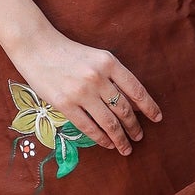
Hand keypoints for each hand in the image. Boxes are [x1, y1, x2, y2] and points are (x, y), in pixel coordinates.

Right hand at [11, 25, 161, 154]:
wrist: (37, 47)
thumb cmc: (70, 53)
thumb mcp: (97, 58)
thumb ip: (115, 77)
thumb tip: (134, 104)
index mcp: (109, 62)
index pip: (136, 89)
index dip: (149, 107)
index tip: (157, 118)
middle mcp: (97, 77)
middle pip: (124, 109)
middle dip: (135, 127)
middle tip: (140, 137)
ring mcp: (81, 92)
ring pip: (109, 122)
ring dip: (120, 138)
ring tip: (126, 147)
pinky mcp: (65, 104)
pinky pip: (88, 127)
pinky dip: (101, 139)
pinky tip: (107, 144)